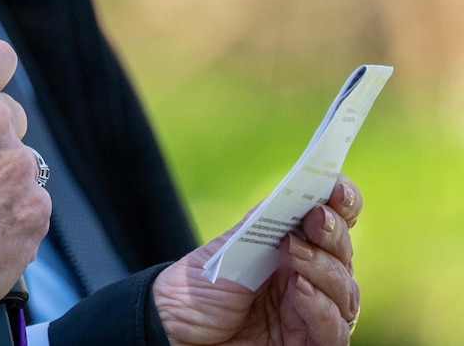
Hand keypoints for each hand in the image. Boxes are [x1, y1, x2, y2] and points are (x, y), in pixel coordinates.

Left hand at [153, 178, 361, 345]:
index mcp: (291, 250)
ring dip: (325, 268)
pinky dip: (321, 307)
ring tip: (295, 252)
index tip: (336, 188)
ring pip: (346, 293)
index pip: (331, 225)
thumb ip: (260, 229)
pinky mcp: (308, 344)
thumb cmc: (196, 289)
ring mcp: (311, 314)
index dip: (342, 204)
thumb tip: (290, 193)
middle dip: (333, 234)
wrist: (172, 330)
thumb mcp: (225, 251)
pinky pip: (333, 330)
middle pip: (343, 256)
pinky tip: (301, 288)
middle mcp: (309, 281)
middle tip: (316, 219)